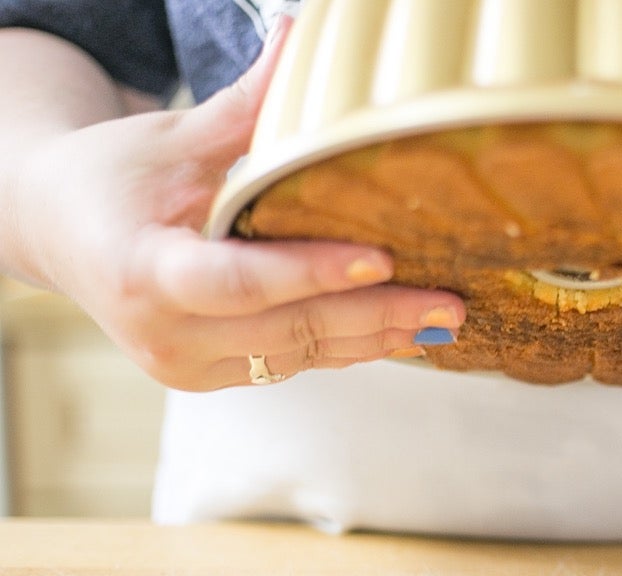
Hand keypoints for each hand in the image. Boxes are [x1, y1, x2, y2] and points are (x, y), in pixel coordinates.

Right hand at [7, 18, 464, 390]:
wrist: (59, 232)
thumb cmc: (112, 179)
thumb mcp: (174, 139)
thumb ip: (246, 110)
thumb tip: (302, 41)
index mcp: (144, 273)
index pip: (240, 281)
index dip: (311, 273)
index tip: (379, 259)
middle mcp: (165, 335)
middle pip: (287, 330)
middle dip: (375, 317)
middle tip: (449, 303)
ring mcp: (189, 365)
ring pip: (299, 356)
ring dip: (375, 339)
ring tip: (443, 319)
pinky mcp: (212, 375)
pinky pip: (291, 363)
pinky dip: (347, 347)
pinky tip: (401, 334)